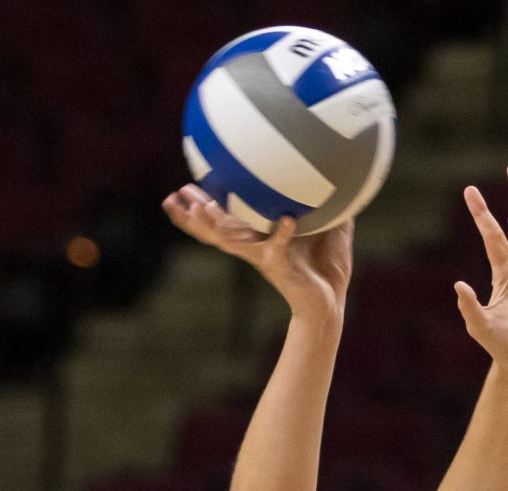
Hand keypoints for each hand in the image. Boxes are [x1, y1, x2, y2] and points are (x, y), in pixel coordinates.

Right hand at [162, 186, 352, 322]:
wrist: (331, 302)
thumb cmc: (324, 266)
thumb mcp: (325, 227)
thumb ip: (322, 201)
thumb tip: (334, 171)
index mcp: (257, 240)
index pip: (222, 221)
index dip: (199, 210)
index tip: (181, 191)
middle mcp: (254, 250)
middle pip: (215, 232)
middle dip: (192, 217)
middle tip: (173, 198)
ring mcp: (265, 260)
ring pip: (234, 241)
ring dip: (217, 224)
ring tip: (203, 208)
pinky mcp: (283, 269)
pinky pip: (280, 250)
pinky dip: (283, 234)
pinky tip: (287, 220)